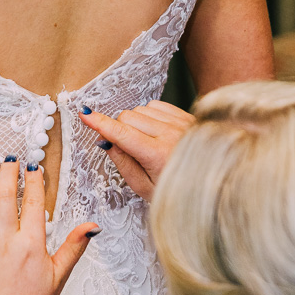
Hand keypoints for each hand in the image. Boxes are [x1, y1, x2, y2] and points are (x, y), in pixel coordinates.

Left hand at [0, 160, 97, 294]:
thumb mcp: (58, 277)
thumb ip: (74, 247)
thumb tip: (92, 226)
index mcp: (31, 246)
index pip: (34, 203)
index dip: (33, 181)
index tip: (33, 168)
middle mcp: (6, 243)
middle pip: (5, 196)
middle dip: (8, 173)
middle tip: (11, 160)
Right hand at [80, 101, 194, 200]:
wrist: (210, 180)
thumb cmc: (175, 189)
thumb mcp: (144, 186)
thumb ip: (123, 163)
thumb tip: (106, 141)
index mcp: (158, 155)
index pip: (121, 134)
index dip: (100, 123)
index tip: (84, 115)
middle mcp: (171, 134)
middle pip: (127, 117)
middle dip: (118, 129)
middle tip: (126, 147)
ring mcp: (181, 122)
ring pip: (140, 109)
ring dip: (135, 123)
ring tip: (145, 143)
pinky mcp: (186, 115)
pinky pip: (156, 105)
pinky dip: (149, 116)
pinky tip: (155, 132)